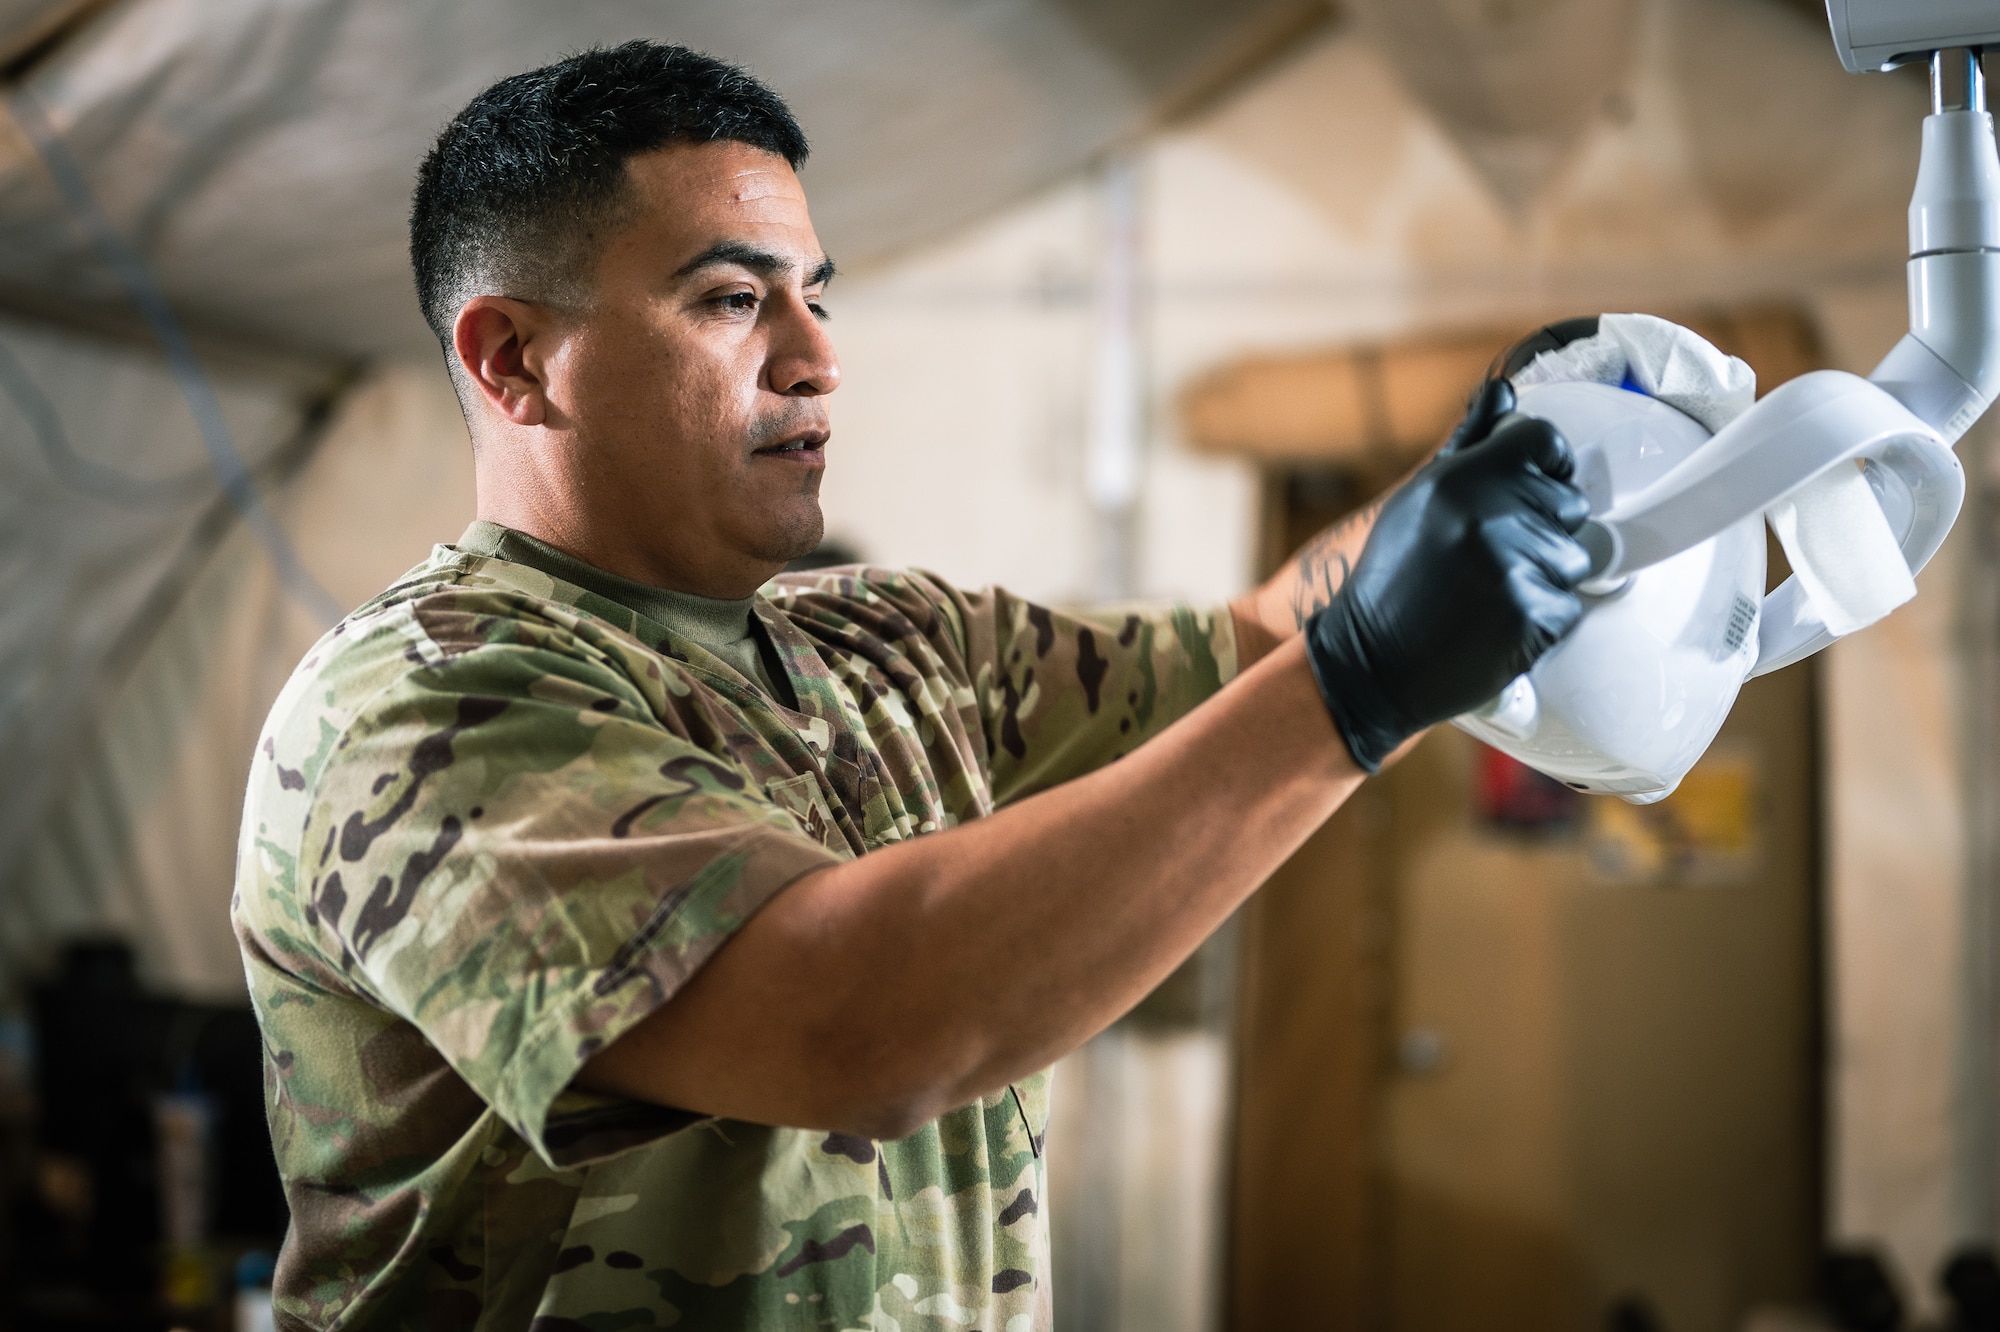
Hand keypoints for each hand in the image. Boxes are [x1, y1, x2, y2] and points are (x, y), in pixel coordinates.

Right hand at [1304, 379, 1592, 771]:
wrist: (1373, 662)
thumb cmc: (1395, 578)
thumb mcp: (1418, 499)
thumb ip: (1468, 444)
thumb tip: (1503, 388)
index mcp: (1463, 478)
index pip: (1546, 440)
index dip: (1545, 464)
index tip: (1525, 490)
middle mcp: (1493, 514)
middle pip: (1569, 502)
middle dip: (1541, 528)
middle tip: (1490, 558)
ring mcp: (1516, 565)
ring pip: (1574, 558)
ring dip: (1542, 577)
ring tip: (1490, 594)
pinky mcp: (1532, 614)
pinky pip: (1569, 605)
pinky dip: (1541, 619)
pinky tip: (1497, 624)